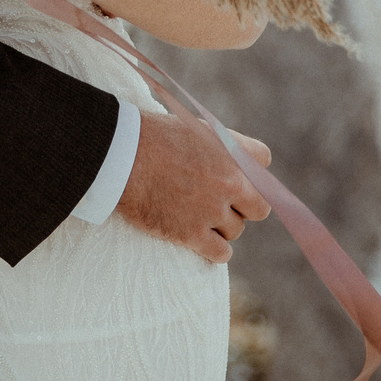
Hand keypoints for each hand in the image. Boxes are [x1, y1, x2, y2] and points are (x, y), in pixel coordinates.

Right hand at [117, 111, 268, 262]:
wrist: (118, 155)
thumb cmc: (147, 136)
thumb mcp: (190, 128)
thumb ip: (216, 146)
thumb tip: (226, 161)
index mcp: (230, 150)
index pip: (263, 159)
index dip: (249, 168)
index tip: (234, 171)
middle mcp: (230, 181)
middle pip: (259, 206)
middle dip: (242, 206)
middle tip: (219, 203)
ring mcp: (212, 210)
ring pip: (235, 230)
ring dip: (220, 226)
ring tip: (195, 216)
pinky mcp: (192, 234)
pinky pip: (221, 253)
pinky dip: (213, 250)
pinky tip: (199, 241)